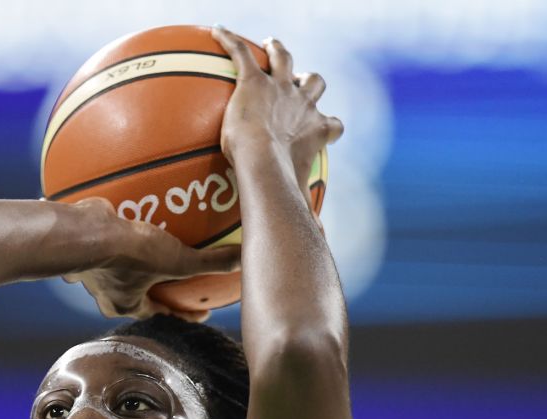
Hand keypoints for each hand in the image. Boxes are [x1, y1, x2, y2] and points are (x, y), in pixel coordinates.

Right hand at [62, 197, 241, 322]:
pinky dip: (116, 227)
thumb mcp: (177, 260)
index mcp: (126, 303)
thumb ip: (209, 262)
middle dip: (155, 287)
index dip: (183, 314)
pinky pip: (105, 234)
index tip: (200, 310)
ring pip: (119, 266)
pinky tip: (131, 209)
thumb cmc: (127, 254)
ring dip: (135, 258)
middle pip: (137, 293)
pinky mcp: (86, 238)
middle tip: (176, 276)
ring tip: (154, 241)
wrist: (81, 232)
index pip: (161, 315)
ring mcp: (93, 265)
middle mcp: (106, 290)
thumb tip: (243, 260)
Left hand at [210, 26, 343, 230]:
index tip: (324, 127)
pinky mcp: (254, 80)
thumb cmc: (279, 190)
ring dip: (278, 52)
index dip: (328, 125)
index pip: (331, 126)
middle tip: (301, 81)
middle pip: (315, 83)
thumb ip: (300, 227)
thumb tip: (305, 258)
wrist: (264, 164)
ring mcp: (280, 89)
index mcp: (316, 133)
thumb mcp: (294, 210)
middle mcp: (303, 105)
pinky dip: (229, 42)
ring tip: (270, 46)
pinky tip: (215, 32)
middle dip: (310, 80)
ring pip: (284, 59)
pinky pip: (240, 53)